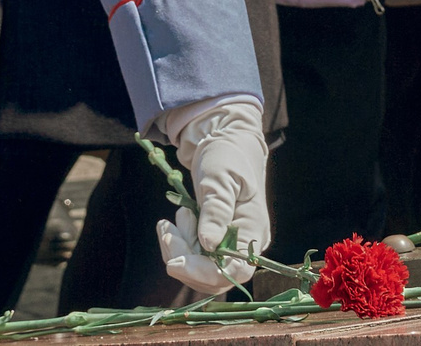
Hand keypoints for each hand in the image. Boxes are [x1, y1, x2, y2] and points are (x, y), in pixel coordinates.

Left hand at [161, 96, 266, 294]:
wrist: (225, 143)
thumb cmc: (227, 156)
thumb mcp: (220, 179)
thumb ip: (216, 211)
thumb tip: (209, 244)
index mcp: (253, 231)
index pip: (235, 270)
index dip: (205, 273)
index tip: (175, 263)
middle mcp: (244, 246)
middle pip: (211, 276)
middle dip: (182, 258)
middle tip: (166, 227)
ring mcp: (228, 247)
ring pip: (197, 270)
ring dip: (176, 249)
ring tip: (173, 217)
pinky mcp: (213, 244)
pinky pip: (191, 258)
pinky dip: (178, 243)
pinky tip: (175, 221)